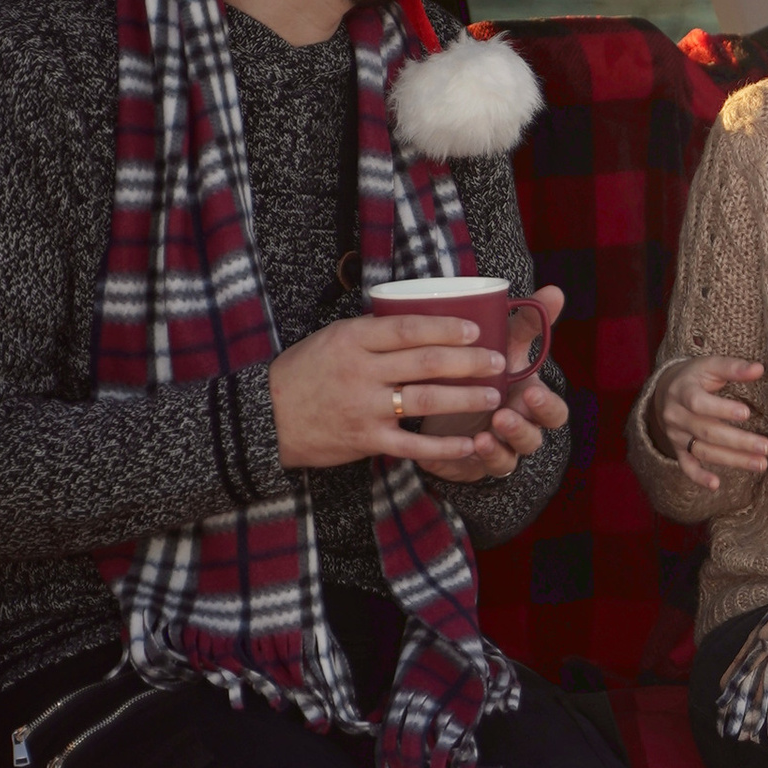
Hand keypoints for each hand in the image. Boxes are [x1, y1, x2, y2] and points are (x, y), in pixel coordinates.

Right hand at [267, 290, 562, 483]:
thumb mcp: (332, 339)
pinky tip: (468, 443)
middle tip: (499, 361)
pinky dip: (443, 447)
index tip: (477, 328)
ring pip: (425, 400)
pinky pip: (412, 444)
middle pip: (425, 362)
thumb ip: (372, 333)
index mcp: (352, 339)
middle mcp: (360, 371)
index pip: (408, 328)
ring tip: (493, 395)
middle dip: (469, 362)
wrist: (267, 418)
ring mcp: (364, 408)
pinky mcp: (365, 440)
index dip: (446, 327)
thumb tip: (422, 321)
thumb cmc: (303, 373)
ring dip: (465, 399)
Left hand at [439, 283, 568, 485]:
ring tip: (486, 430)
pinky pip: (482, 465)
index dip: (547, 407)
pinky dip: (478, 456)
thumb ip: (529, 324)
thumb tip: (556, 291)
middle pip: (536, 436)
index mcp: (532, 402)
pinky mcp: (476, 462)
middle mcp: (522, 428)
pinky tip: (469, 443)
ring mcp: (500, 448)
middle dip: (524, 426)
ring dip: (500, 442)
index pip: (554, 412)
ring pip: (512, 454)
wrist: (449, 407)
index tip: (531, 393)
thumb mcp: (506, 347)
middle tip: (506, 412)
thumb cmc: (486, 374)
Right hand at [655, 355, 767, 481]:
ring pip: (703, 450)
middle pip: (707, 431)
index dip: (721, 409)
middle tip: (766, 447)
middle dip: (738, 441)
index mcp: (682, 391)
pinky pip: (686, 466)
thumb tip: (759, 369)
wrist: (665, 391)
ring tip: (760, 464)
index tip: (746, 413)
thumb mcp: (710, 366)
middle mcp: (676, 415)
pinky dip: (698, 476)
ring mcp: (676, 435)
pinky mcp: (678, 449)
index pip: (699, 403)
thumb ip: (733, 367)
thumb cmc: (695, 377)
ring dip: (732, 460)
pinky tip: (715, 484)